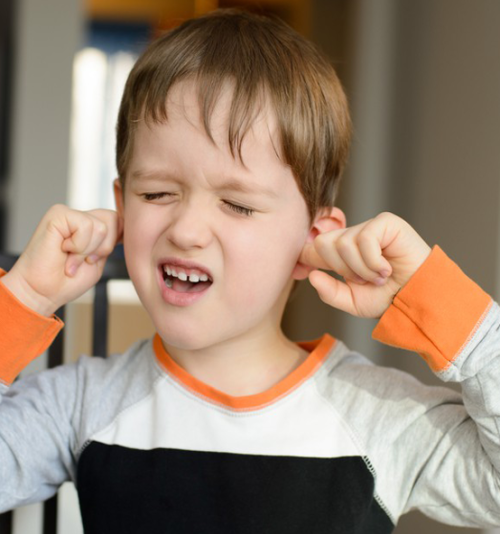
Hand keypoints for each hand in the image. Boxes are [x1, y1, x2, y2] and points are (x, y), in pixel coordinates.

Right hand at [2, 205, 122, 315]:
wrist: (42, 292)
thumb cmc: (67, 281)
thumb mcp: (98, 261)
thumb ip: (110, 242)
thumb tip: (124, 224)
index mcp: (90, 228)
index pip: (119, 221)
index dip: (115, 241)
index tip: (95, 259)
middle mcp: (80, 217)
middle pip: (114, 219)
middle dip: (104, 248)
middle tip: (84, 261)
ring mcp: (69, 214)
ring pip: (101, 226)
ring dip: (88, 250)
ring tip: (70, 259)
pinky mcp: (58, 214)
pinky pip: (86, 225)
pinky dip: (79, 246)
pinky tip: (63, 250)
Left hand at [299, 212, 430, 317]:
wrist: (418, 299)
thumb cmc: (389, 299)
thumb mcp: (353, 302)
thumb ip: (330, 292)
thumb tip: (311, 276)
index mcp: (341, 255)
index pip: (313, 248)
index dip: (304, 256)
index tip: (302, 270)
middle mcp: (353, 237)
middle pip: (323, 243)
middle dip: (341, 268)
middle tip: (363, 280)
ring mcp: (369, 228)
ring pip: (343, 244)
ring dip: (361, 268)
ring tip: (379, 276)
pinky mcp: (386, 223)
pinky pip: (364, 239)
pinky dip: (373, 261)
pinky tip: (387, 268)